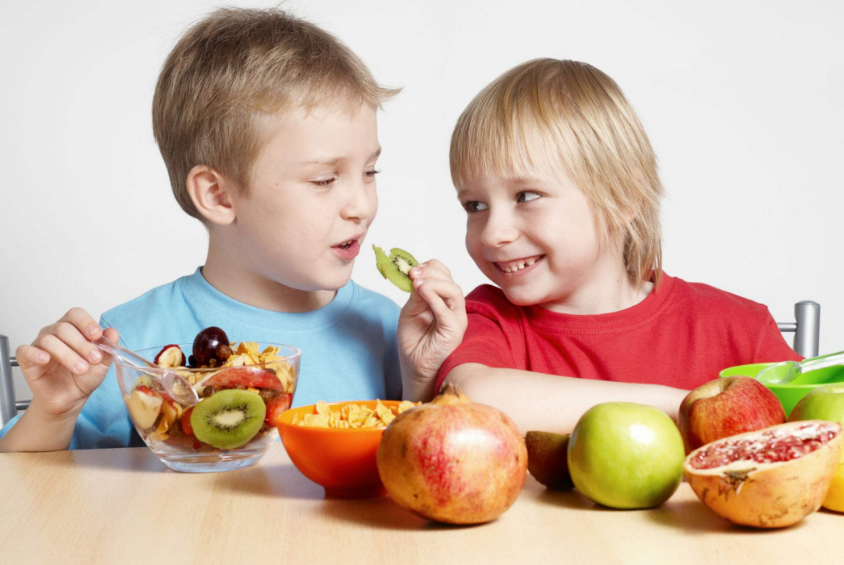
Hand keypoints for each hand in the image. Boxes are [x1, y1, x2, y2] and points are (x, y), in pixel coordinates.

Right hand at [16, 308, 117, 419]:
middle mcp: (54, 333)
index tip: (97, 335)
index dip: (86, 322)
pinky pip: (25, 351)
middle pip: (64, 327)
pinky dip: (35, 353)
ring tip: (81, 368)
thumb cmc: (84, 377)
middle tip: (94, 358)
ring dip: (67, 354)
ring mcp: (39, 345)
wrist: (70, 399)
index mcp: (73, 328)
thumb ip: (108, 348)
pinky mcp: (27, 360)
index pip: (76, 315)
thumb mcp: (102, 364)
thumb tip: (112, 332)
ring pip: (49, 340)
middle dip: (82, 344)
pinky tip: (46, 359)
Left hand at [397, 260, 466, 399]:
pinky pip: (447, 311)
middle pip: (450, 280)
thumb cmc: (414, 339)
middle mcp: (453, 307)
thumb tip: (417, 276)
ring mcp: (457, 318)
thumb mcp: (411, 311)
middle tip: (412, 273)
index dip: (430, 268)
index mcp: (444, 299)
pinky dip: (435, 298)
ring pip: (454, 291)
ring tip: (417, 282)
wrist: (413, 364)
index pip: (445, 274)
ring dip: (434, 283)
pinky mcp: (454, 330)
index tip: (412, 269)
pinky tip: (422, 290)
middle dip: (430, 273)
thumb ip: (416, 295)